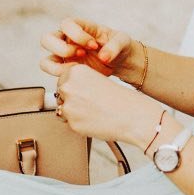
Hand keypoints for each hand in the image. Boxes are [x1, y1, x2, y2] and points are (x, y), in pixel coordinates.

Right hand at [40, 18, 144, 82]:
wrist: (122, 62)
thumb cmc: (120, 46)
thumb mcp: (123, 41)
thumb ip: (115, 46)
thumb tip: (103, 57)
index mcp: (80, 26)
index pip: (66, 24)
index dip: (77, 35)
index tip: (94, 45)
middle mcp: (67, 39)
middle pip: (46, 39)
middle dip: (63, 49)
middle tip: (82, 53)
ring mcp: (64, 56)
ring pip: (45, 61)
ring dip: (58, 66)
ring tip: (78, 67)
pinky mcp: (66, 70)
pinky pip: (54, 76)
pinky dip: (61, 77)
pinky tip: (79, 75)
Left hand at [53, 62, 171, 147]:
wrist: (132, 115)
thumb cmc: (120, 99)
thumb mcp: (97, 80)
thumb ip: (78, 83)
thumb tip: (64, 93)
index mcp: (76, 71)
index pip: (63, 78)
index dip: (74, 85)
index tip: (84, 90)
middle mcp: (69, 86)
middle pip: (60, 93)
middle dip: (71, 98)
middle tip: (90, 102)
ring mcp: (69, 106)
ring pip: (63, 109)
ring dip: (74, 111)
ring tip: (93, 111)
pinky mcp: (72, 123)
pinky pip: (70, 123)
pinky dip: (79, 123)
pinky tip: (94, 119)